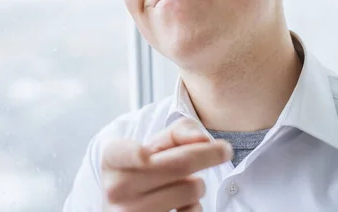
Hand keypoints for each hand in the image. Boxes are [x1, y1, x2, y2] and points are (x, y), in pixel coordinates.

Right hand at [101, 118, 232, 210]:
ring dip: (198, 185)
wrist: (126, 206)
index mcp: (112, 158)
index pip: (124, 154)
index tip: (143, 156)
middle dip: (209, 154)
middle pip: (179, 164)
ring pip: (191, 189)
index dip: (133, 154)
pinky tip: (181, 205)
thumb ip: (178, 133)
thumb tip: (203, 139)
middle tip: (225, 149)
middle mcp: (116, 187)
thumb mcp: (152, 147)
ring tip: (183, 185)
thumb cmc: (144, 170)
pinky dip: (194, 207)